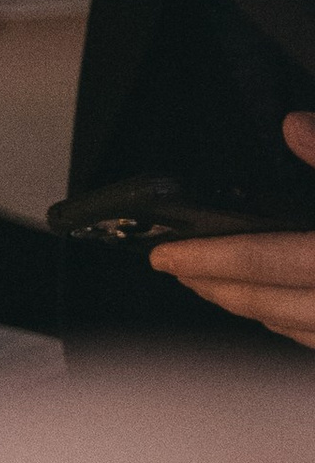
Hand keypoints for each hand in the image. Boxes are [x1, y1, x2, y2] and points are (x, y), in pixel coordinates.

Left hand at [154, 115, 314, 345]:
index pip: (260, 261)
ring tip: (206, 283)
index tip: (162, 255)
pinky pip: (310, 337)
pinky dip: (281, 320)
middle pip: (262, 300)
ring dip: (241, 303)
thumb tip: (292, 125)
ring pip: (285, 324)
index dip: (206, 258)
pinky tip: (268, 306)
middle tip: (172, 267)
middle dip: (210, 283)